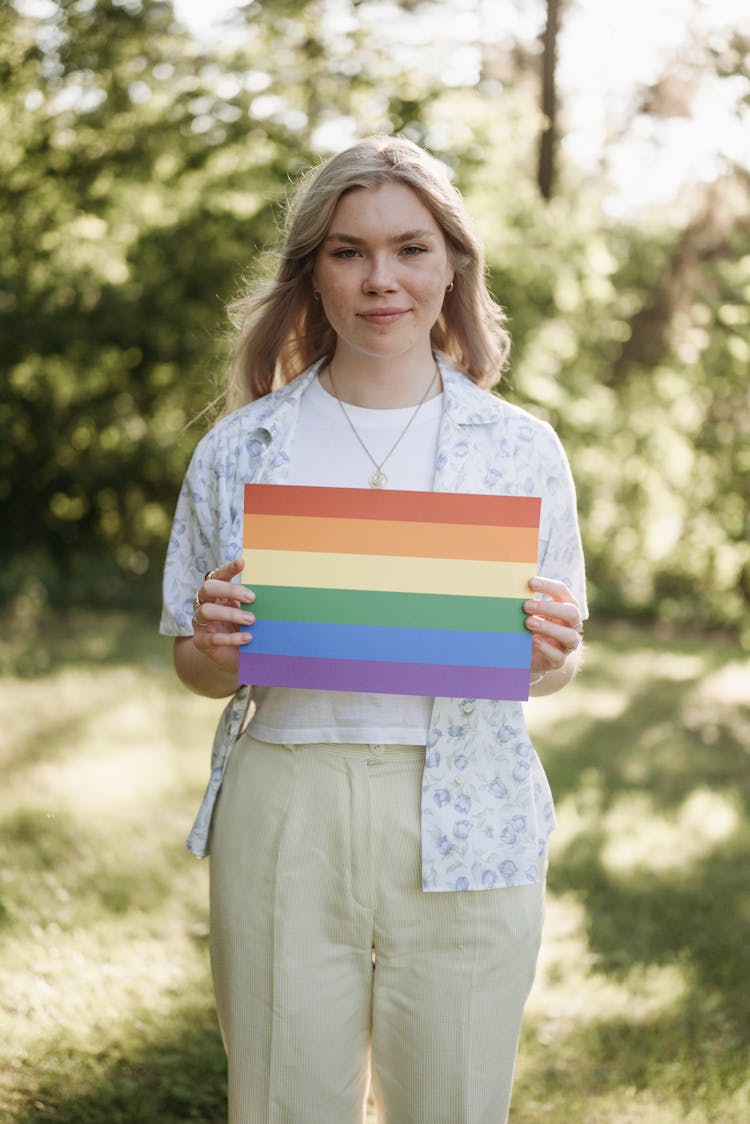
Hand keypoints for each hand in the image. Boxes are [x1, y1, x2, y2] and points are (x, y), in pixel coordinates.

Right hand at [191, 558, 254, 673]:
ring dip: (230, 614)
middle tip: (251, 598)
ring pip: (206, 611)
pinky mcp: (201, 642)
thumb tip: (276, 588)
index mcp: (216, 594)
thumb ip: (253, 602)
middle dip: (229, 590)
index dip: (228, 568)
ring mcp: (200, 623)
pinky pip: (211, 638)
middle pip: (207, 589)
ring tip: (251, 620)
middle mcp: (204, 604)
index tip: (242, 562)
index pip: (218, 576)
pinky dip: (230, 638)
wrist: (233, 656)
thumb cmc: (243, 628)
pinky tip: (247, 638)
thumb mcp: (249, 612)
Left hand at [523, 576, 582, 673]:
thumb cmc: (532, 626)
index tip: (530, 582)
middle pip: (572, 613)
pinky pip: (558, 656)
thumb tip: (509, 587)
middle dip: (549, 607)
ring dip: (548, 628)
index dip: (548, 586)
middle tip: (526, 606)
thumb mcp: (530, 612)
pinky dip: (546, 648)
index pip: (563, 592)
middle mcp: (571, 625)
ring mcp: (567, 644)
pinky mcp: (559, 660)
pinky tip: (533, 640)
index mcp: (565, 606)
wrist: (532, 654)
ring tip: (528, 623)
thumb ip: (526, 601)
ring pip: (570, 636)